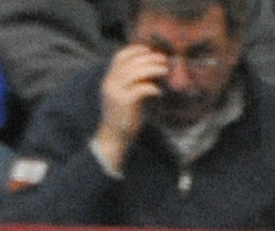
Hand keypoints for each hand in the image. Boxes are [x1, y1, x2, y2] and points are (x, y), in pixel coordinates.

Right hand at [94, 44, 167, 168]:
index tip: (151, 51)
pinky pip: (141, 88)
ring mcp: (115, 92)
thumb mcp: (125, 92)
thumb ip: (133, 78)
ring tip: (165, 71)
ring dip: (154, 69)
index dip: (137, 50)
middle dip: (151, 58)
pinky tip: (158, 92)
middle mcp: (109, 83)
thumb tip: (154, 62)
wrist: (114, 136)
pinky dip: (153, 87)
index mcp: (109, 79)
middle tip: (164, 61)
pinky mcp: (124, 102)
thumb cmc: (124, 113)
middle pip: (132, 62)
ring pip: (137, 72)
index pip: (120, 56)